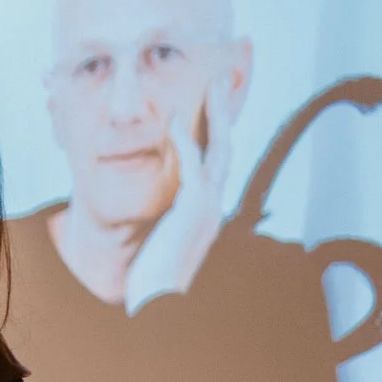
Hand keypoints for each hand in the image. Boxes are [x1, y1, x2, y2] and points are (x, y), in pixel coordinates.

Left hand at [123, 76, 233, 314]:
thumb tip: (159, 210)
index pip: (218, 157)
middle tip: (225, 76)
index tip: (215, 101)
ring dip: (217, 114)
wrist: (159, 305)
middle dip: (227, 110)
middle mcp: (215, 202)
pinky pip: (193, 167)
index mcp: (207, 207)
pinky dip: (186, 141)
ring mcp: (209, 206)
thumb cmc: (154, 278)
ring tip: (213, 82)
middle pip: (228, 144)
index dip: (218, 127)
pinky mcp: (194, 211)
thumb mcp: (161, 241)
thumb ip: (166, 220)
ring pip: (220, 148)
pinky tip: (177, 118)